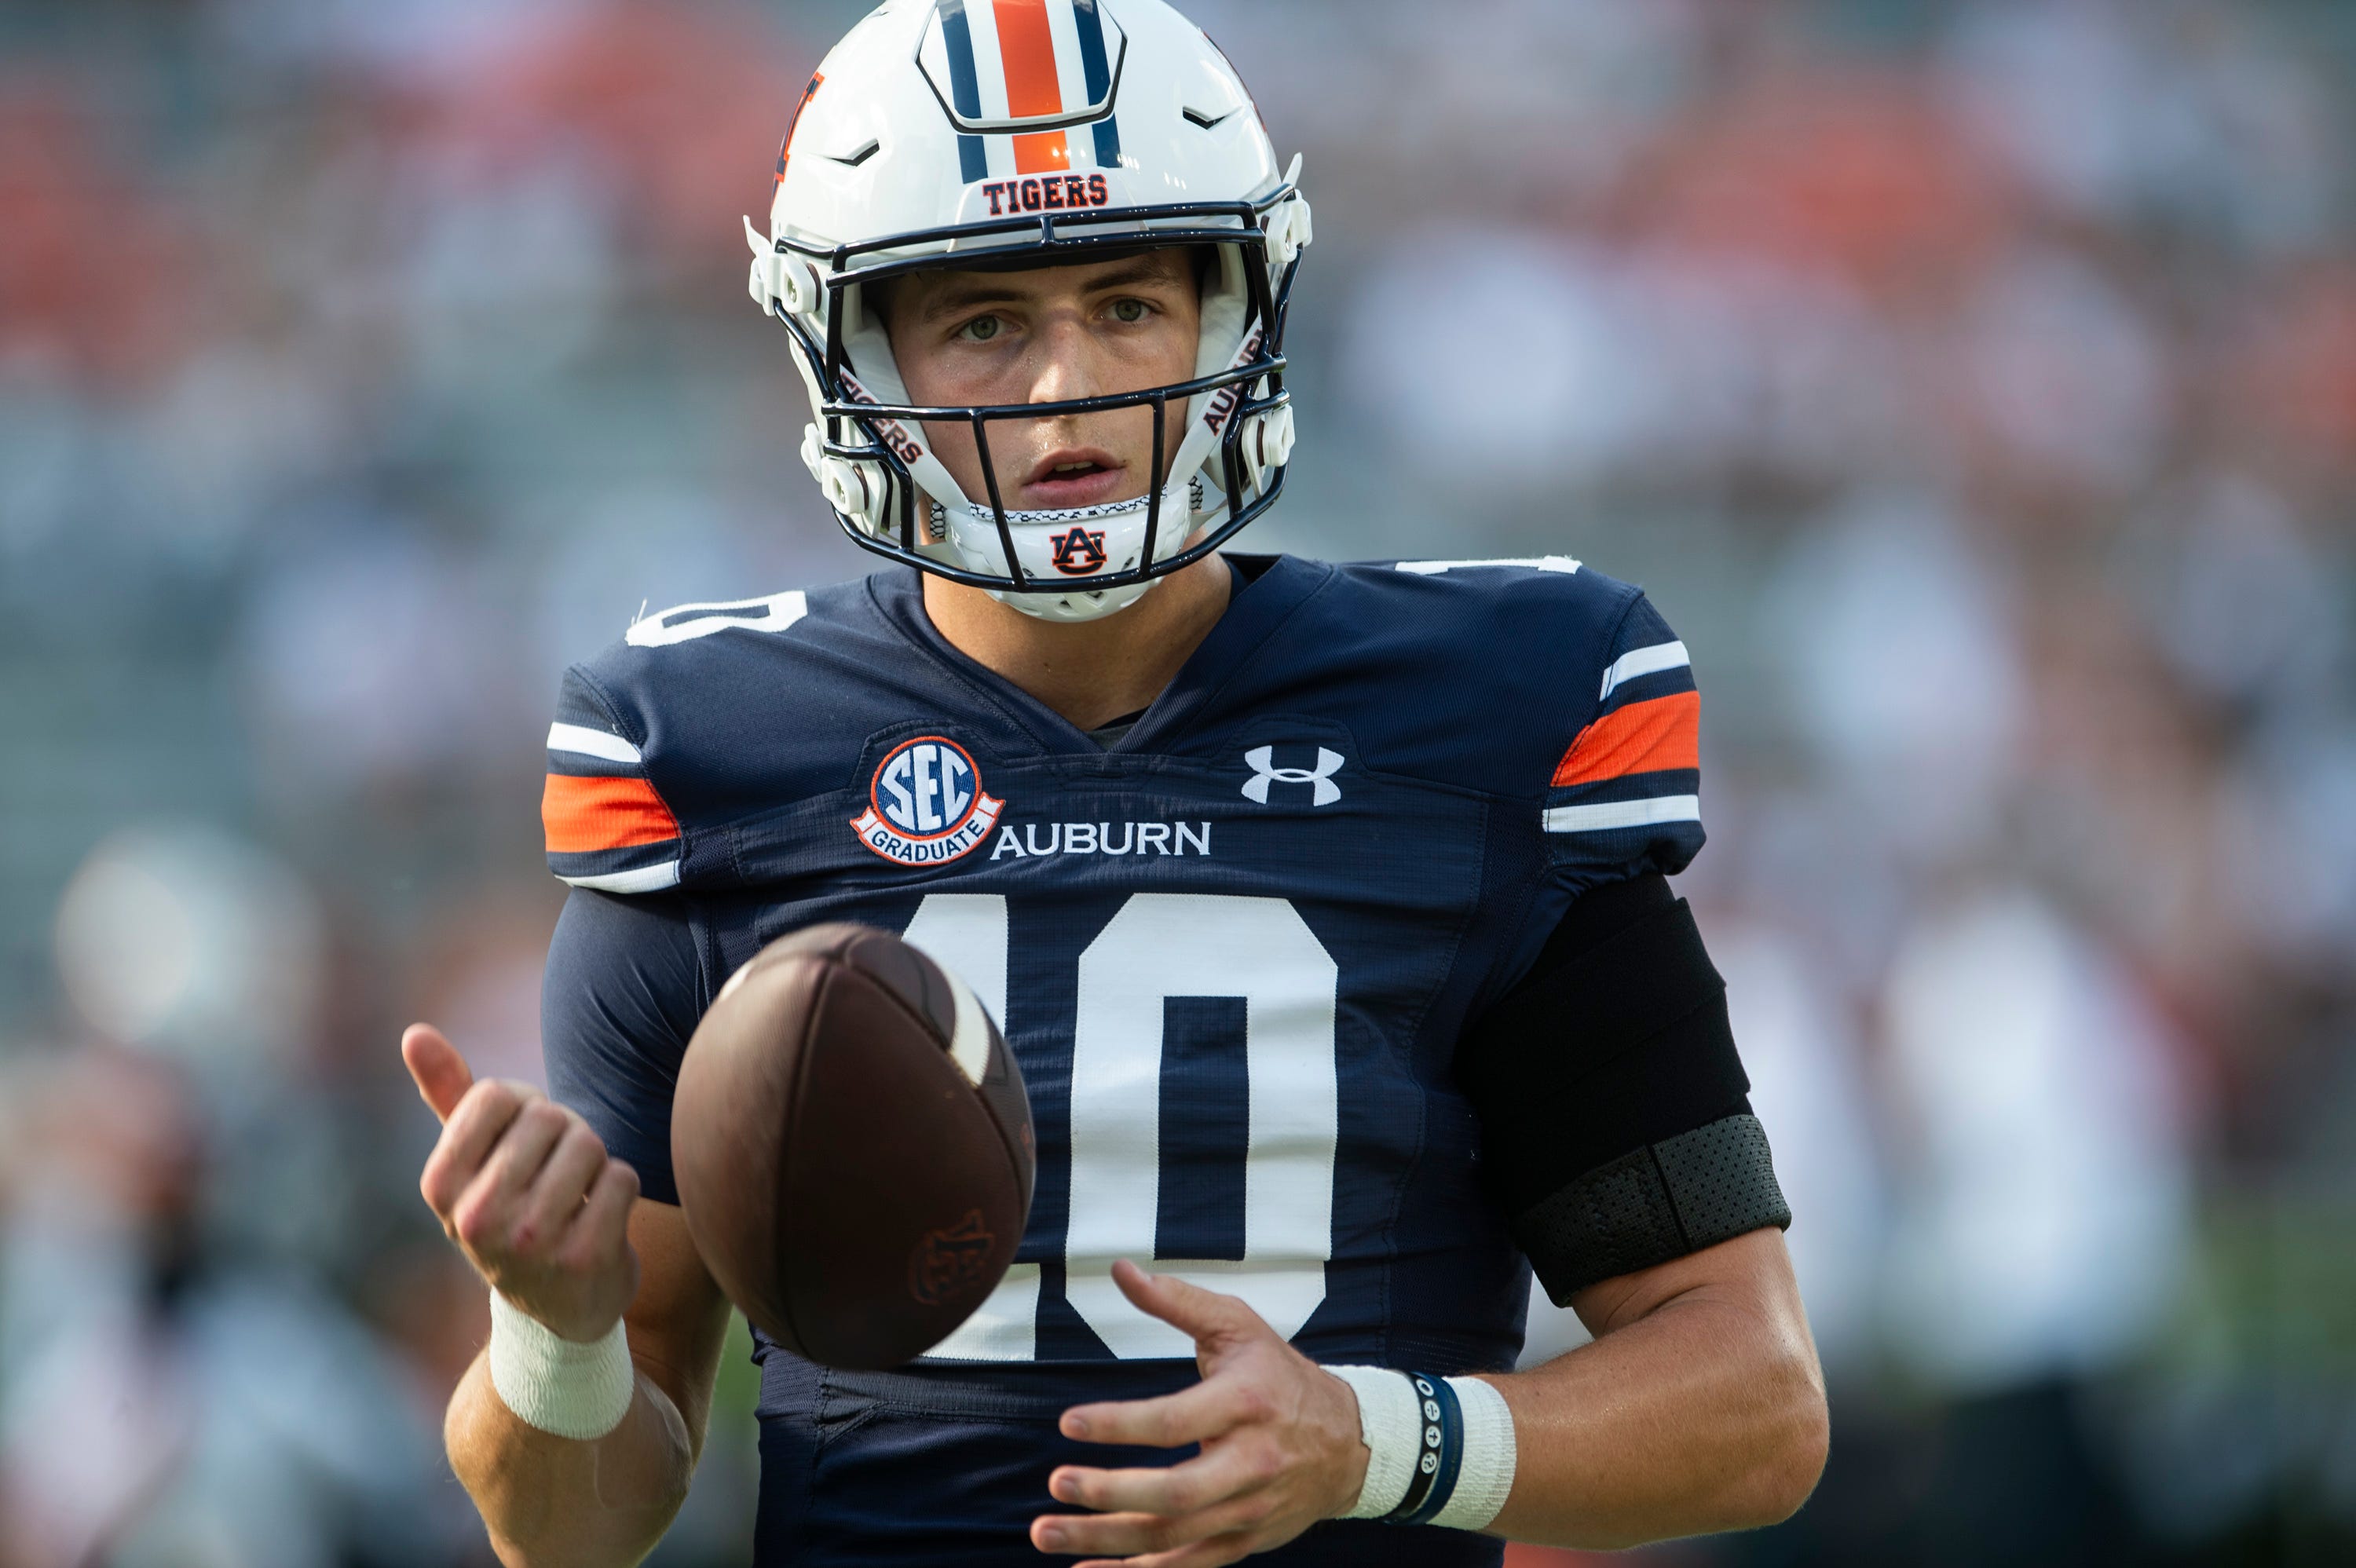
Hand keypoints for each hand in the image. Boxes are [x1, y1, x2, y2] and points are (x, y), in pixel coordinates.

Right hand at [404, 1024, 640, 1343]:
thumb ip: (447, 1092)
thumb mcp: (474, 1158)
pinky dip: (622, 1189)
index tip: (522, 1146)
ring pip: (590, 1145)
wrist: (557, 1307)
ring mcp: (530, 1244)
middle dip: (565, 1135)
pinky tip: (601, 1218)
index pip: (497, 1094)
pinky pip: (623, 1179)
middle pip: (549, 1118)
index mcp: (439, 1185)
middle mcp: (476, 1219)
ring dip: (594, 1164)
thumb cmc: (513, 1210)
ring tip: (576, 1197)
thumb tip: (414, 1033)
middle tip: (556, 1176)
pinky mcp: (584, 1261)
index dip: (524, 1108)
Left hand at [1031, 1261, 1369, 1565]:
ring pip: (1172, 1536)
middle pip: (1177, 1493)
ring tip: (1046, 1532)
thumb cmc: (1280, 1376)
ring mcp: (1249, 1510)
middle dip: (1110, 1493)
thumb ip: (1177, 1301)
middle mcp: (1251, 1463)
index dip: (1118, 1424)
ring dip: (1105, 1541)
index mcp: (1246, 1403)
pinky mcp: (1244, 1542)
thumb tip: (1121, 1271)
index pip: (1175, 1421)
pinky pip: (1186, 1567)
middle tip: (1057, 1483)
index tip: (1068, 1422)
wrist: (1350, 1442)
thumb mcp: (1238, 1326)